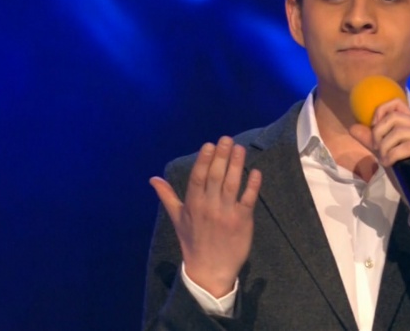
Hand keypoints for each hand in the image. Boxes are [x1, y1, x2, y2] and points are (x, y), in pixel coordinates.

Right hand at [150, 136, 261, 297]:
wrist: (209, 270)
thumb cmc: (193, 242)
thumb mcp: (177, 219)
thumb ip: (167, 196)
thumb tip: (153, 179)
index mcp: (192, 205)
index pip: (198, 178)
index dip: (204, 160)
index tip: (209, 144)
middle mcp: (209, 207)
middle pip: (215, 176)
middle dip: (221, 156)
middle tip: (226, 139)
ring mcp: (226, 213)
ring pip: (232, 184)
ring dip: (236, 164)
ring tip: (239, 148)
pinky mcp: (242, 221)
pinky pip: (248, 199)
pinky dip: (252, 185)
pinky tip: (255, 172)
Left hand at [349, 99, 409, 213]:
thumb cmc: (405, 174)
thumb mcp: (384, 153)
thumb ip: (371, 140)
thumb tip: (353, 127)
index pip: (396, 103)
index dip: (380, 113)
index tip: (374, 131)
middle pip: (394, 118)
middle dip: (379, 134)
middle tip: (378, 151)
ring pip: (399, 132)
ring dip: (385, 147)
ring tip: (384, 160)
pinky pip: (407, 147)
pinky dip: (393, 155)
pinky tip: (389, 163)